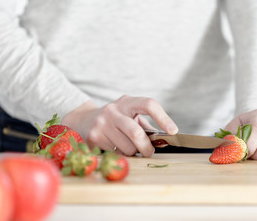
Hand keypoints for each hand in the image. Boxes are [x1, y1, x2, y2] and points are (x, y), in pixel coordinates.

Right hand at [61, 95, 177, 156]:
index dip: (163, 118)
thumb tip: (164, 140)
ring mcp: (102, 123)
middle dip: (146, 147)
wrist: (84, 120)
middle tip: (149, 152)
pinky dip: (120, 155)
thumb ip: (146, 126)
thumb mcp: (130, 116)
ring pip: (126, 147)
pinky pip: (115, 153)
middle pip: (136, 132)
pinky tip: (115, 147)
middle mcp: (113, 110)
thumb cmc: (115, 120)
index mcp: (127, 102)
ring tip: (128, 147)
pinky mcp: (94, 137)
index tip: (173, 131)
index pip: (149, 104)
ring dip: (132, 152)